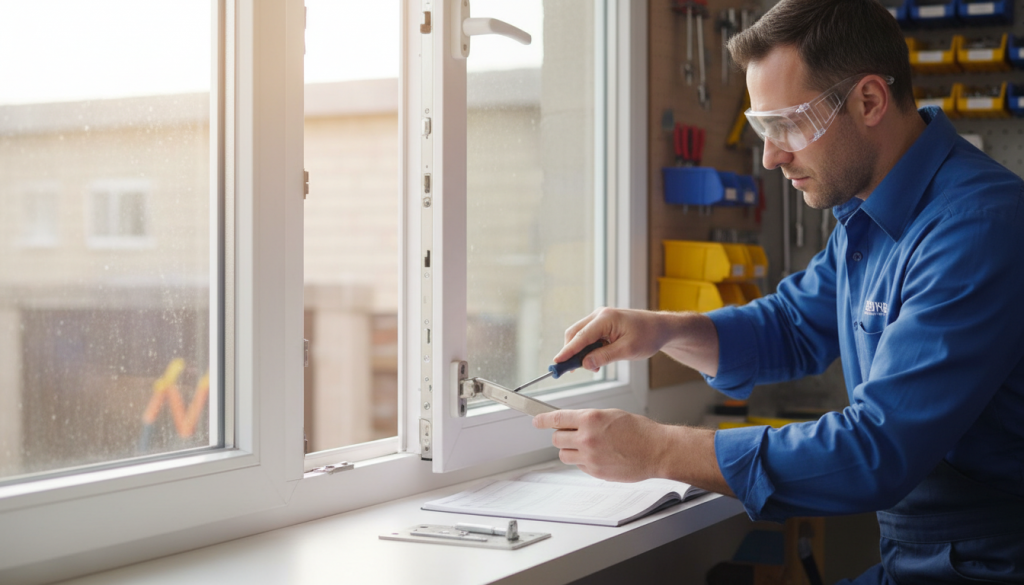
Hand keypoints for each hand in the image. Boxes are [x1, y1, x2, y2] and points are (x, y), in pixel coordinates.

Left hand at [533, 408, 668, 482]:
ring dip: (570, 449)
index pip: (556, 418)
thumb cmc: (639, 430)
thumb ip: (589, 419)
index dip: (542, 420)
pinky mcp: (595, 472)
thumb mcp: (611, 415)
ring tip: (586, 446)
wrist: (656, 451)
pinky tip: (599, 456)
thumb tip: (572, 422)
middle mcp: (586, 438)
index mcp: (590, 419)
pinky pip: (579, 466)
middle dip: (561, 435)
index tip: (536, 421)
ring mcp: (590, 457)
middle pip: (556, 438)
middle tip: (570, 433)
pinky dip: (583, 461)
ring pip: (564, 454)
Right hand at [553, 308, 718, 377]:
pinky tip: (596, 360)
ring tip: (591, 367)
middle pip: (575, 334)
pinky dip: (588, 348)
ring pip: (580, 335)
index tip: (556, 363)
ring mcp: (600, 318)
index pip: (580, 337)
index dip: (567, 351)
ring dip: (581, 352)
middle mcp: (599, 315)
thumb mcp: (627, 351)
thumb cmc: (648, 336)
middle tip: (570, 370)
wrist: (661, 327)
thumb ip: (604, 357)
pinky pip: (588, 336)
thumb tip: (585, 364)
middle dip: (571, 352)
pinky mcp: (603, 323)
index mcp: (605, 319)